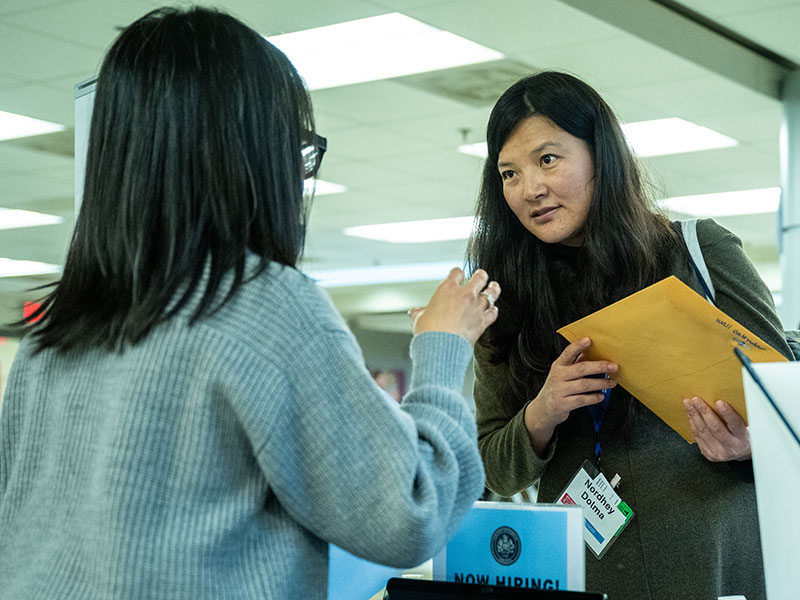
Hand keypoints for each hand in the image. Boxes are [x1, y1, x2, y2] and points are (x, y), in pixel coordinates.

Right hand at [408, 268, 499, 344]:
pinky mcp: (483, 321)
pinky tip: (494, 309)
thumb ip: (419, 312)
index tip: (459, 275)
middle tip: (481, 275)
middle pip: (479, 277)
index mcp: (447, 289)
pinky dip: (494, 311)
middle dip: (481, 275)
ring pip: (491, 293)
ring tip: (494, 286)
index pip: (457, 272)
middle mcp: (464, 294)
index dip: (458, 273)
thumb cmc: (428, 332)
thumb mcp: (420, 318)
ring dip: (493, 289)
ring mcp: (476, 307)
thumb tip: (414, 312)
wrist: (439, 347)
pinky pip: (493, 312)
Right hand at [524, 337, 617, 455]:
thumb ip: (576, 363)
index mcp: (558, 365)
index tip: (589, 340)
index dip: (578, 346)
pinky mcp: (562, 404)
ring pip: (584, 385)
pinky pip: (581, 400)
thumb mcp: (562, 373)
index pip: (568, 353)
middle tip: (614, 366)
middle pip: (581, 368)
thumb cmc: (557, 387)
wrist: (543, 409)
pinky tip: (601, 396)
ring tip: (612, 382)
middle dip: (599, 366)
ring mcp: (559, 390)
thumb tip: (593, 351)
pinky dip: (593, 398)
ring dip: (601, 383)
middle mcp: (558, 376)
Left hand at [684, 397, 750, 461]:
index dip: (727, 413)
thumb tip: (720, 399)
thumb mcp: (745, 427)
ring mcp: (718, 453)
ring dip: (694, 415)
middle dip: (704, 412)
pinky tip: (690, 414)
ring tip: (688, 403)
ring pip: (703, 431)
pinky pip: (697, 436)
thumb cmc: (742, 435)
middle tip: (696, 399)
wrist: (740, 453)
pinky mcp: (708, 454)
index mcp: (743, 439)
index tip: (719, 402)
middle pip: (715, 428)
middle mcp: (731, 448)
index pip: (735, 425)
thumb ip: (735, 416)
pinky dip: (693, 423)